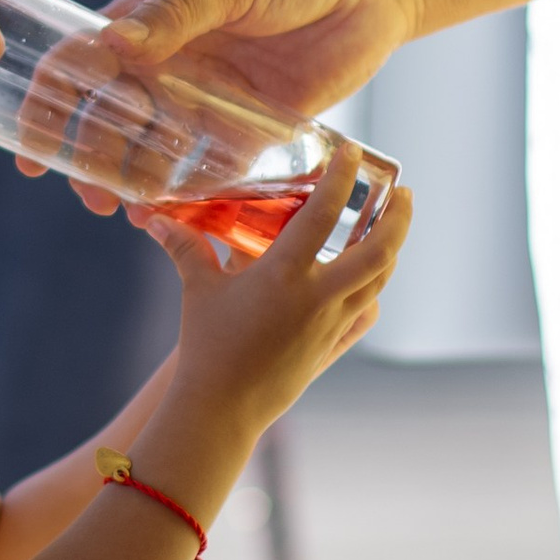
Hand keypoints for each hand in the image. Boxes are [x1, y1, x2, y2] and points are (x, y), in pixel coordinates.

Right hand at [45, 0, 425, 210]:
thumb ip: (176, 12)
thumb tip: (112, 42)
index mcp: (151, 17)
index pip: (81, 63)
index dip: (48, 105)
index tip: (33, 152)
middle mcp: (172, 62)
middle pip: (110, 119)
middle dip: (90, 159)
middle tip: (90, 195)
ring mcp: (211, 97)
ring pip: (155, 150)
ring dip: (135, 181)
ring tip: (130, 208)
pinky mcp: (256, 124)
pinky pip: (214, 168)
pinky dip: (191, 194)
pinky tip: (176, 214)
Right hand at [141, 145, 411, 484]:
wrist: (223, 408)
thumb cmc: (206, 346)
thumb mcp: (197, 289)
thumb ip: (184, 247)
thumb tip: (154, 218)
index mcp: (285, 274)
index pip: (324, 214)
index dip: (342, 177)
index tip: (352, 151)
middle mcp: (318, 297)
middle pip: (379, 250)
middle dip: (399, 218)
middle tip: (404, 194)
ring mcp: (331, 324)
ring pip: (379, 280)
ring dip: (392, 249)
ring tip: (393, 227)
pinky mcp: (333, 346)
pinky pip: (366, 313)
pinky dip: (374, 292)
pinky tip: (369, 282)